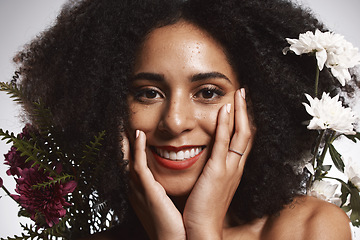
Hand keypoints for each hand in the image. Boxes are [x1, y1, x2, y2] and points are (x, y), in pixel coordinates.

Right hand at [126, 131, 185, 239]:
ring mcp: (140, 190)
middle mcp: (135, 188)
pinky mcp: (149, 191)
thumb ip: (160, 189)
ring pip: (128, 159)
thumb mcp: (163, 203)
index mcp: (139, 190)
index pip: (130, 163)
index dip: (127, 146)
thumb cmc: (172, 225)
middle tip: (119, 122)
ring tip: (123, 122)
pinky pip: (139, 166)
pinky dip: (138, 149)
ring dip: (126, 140)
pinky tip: (139, 135)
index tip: (128, 130)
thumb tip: (165, 179)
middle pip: (124, 159)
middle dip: (121, 140)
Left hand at [183, 89, 252, 239]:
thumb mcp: (212, 185)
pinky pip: (223, 144)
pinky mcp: (217, 172)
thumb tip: (210, 158)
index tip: (241, 105)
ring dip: (240, 113)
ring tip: (239, 94)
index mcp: (234, 170)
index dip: (244, 121)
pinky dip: (225, 126)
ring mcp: (229, 169)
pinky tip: (225, 110)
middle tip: (244, 93)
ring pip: (240, 135)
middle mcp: (236, 167)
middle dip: (246, 112)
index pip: (243, 140)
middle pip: (247, 133)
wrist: (202, 229)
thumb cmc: (205, 209)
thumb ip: (214, 170)